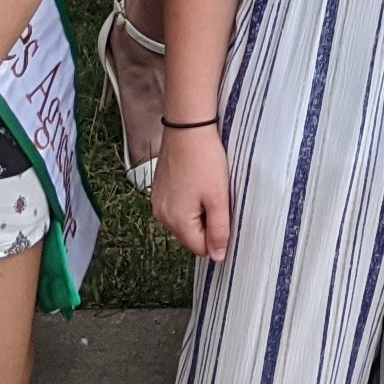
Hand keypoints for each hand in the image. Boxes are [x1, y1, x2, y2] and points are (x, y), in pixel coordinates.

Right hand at [151, 127, 232, 259]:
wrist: (187, 126)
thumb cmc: (205, 160)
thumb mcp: (219, 198)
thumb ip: (219, 230)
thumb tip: (217, 257)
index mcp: (176, 221)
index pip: (201, 249)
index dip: (217, 236)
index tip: (225, 213)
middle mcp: (162, 215)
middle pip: (191, 236)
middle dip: (206, 223)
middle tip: (218, 198)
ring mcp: (158, 201)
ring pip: (184, 220)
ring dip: (198, 211)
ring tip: (208, 188)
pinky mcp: (159, 189)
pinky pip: (176, 206)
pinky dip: (189, 199)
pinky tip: (197, 181)